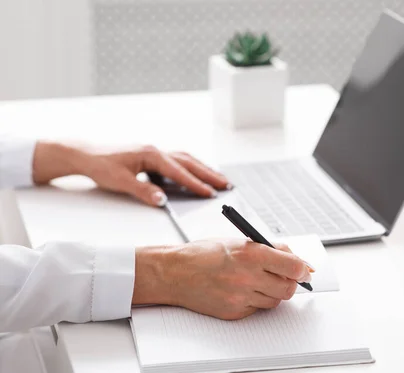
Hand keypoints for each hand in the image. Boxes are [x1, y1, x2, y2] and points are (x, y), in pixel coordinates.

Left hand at [32, 141, 230, 205]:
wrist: (84, 154)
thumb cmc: (100, 165)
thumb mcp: (120, 181)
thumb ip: (143, 191)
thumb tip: (162, 200)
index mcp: (151, 154)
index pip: (179, 171)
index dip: (196, 183)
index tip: (210, 193)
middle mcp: (156, 150)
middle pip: (189, 162)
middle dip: (209, 174)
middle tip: (226, 184)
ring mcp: (155, 152)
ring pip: (186, 159)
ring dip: (203, 169)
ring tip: (219, 179)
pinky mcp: (152, 156)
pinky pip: (177, 161)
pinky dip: (190, 168)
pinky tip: (196, 175)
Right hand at [132, 239, 312, 319]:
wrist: (175, 272)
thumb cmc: (204, 253)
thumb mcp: (240, 241)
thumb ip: (270, 248)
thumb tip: (296, 258)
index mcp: (252, 254)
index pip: (293, 266)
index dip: (302, 269)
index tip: (304, 269)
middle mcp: (248, 276)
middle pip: (288, 288)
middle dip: (290, 282)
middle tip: (284, 276)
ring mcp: (241, 297)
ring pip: (274, 300)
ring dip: (272, 291)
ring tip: (257, 280)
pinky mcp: (234, 311)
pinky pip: (257, 309)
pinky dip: (256, 300)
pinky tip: (242, 289)